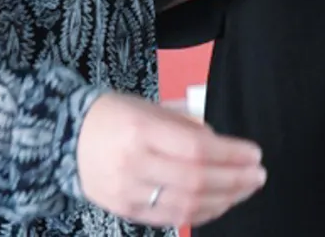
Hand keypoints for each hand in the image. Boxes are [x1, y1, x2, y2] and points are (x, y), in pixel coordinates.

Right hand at [77, 91, 264, 228]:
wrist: (66, 138)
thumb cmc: (117, 115)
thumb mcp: (152, 107)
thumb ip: (186, 126)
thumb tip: (220, 144)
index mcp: (143, 130)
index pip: (196, 148)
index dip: (231, 154)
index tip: (255, 154)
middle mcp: (134, 163)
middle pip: (194, 180)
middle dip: (234, 180)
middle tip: (259, 175)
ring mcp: (128, 192)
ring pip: (184, 205)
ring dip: (223, 200)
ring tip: (245, 190)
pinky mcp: (125, 211)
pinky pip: (168, 218)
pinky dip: (199, 214)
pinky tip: (219, 204)